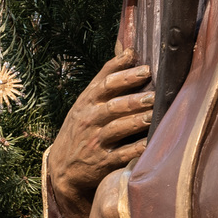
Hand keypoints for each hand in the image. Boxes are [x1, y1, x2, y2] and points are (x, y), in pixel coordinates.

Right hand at [44, 50, 152, 217]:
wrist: (62, 166)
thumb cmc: (81, 127)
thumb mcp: (86, 101)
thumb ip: (106, 77)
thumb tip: (129, 51)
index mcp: (87, 103)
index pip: (105, 85)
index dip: (126, 77)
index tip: (146, 69)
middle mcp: (90, 121)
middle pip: (112, 107)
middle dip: (134, 100)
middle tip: (155, 95)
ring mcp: (95, 142)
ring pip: (117, 129)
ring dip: (137, 121)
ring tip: (155, 115)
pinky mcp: (102, 163)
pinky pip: (122, 154)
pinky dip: (136, 149)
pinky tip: (151, 143)